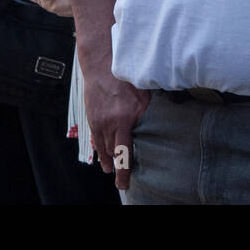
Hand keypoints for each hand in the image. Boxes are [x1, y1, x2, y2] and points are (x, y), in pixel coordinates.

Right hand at [83, 67, 150, 189]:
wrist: (101, 65)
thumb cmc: (125, 77)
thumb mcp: (144, 94)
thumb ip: (147, 113)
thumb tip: (157, 126)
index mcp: (126, 118)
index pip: (124, 151)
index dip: (124, 170)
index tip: (123, 183)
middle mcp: (111, 123)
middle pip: (114, 152)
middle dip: (118, 165)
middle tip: (122, 177)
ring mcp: (100, 121)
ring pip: (104, 148)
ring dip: (108, 159)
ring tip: (111, 169)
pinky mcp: (92, 118)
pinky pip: (95, 140)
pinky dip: (100, 150)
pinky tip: (103, 156)